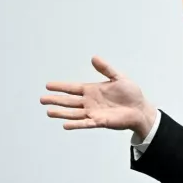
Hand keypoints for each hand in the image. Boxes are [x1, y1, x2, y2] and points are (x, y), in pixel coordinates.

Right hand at [40, 56, 156, 136]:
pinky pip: (85, 123)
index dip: (60, 87)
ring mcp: (93, 112)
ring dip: (61, 113)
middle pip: (68, 101)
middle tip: (42, 99)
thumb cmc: (131, 94)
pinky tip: (65, 125)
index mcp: (92, 90)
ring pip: (73, 113)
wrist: (140, 109)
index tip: (47, 85)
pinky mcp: (100, 121)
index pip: (72, 88)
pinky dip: (75, 124)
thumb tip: (94, 57)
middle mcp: (89, 102)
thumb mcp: (119, 78)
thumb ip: (106, 69)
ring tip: (49, 112)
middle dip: (55, 100)